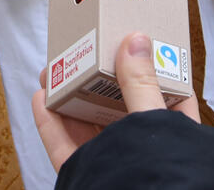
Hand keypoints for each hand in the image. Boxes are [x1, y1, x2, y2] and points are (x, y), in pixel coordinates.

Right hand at [31, 32, 200, 172]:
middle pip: (117, 104)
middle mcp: (143, 149)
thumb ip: (141, 85)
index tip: (128, 38)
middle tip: (81, 48)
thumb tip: (133, 40)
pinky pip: (65, 147)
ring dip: (69, 94)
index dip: (146, 64)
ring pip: (88, 123)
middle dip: (97, 74)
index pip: (164, 92)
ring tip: (52, 67)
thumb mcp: (155, 123)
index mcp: (173, 136)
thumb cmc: (166, 180)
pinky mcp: (88, 176)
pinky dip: (51, 123)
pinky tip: (40, 98)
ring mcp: (114, 164)